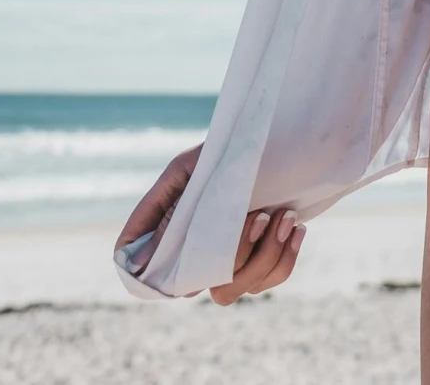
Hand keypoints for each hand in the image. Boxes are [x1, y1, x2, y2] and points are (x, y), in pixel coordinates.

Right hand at [115, 147, 306, 300]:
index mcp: (171, 204)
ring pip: (229, 290)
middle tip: (260, 215)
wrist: (295, 140)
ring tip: (283, 216)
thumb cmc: (245, 145)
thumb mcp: (202, 171)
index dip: (140, 268)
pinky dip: (283, 258)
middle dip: (233, 252)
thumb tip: (136, 264)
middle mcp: (195, 238)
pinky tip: (295, 227)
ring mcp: (227, 255)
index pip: (134, 249)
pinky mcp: (259, 261)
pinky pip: (264, 283)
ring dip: (263, 255)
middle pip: (189, 283)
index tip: (160, 269)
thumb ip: (171, 216)